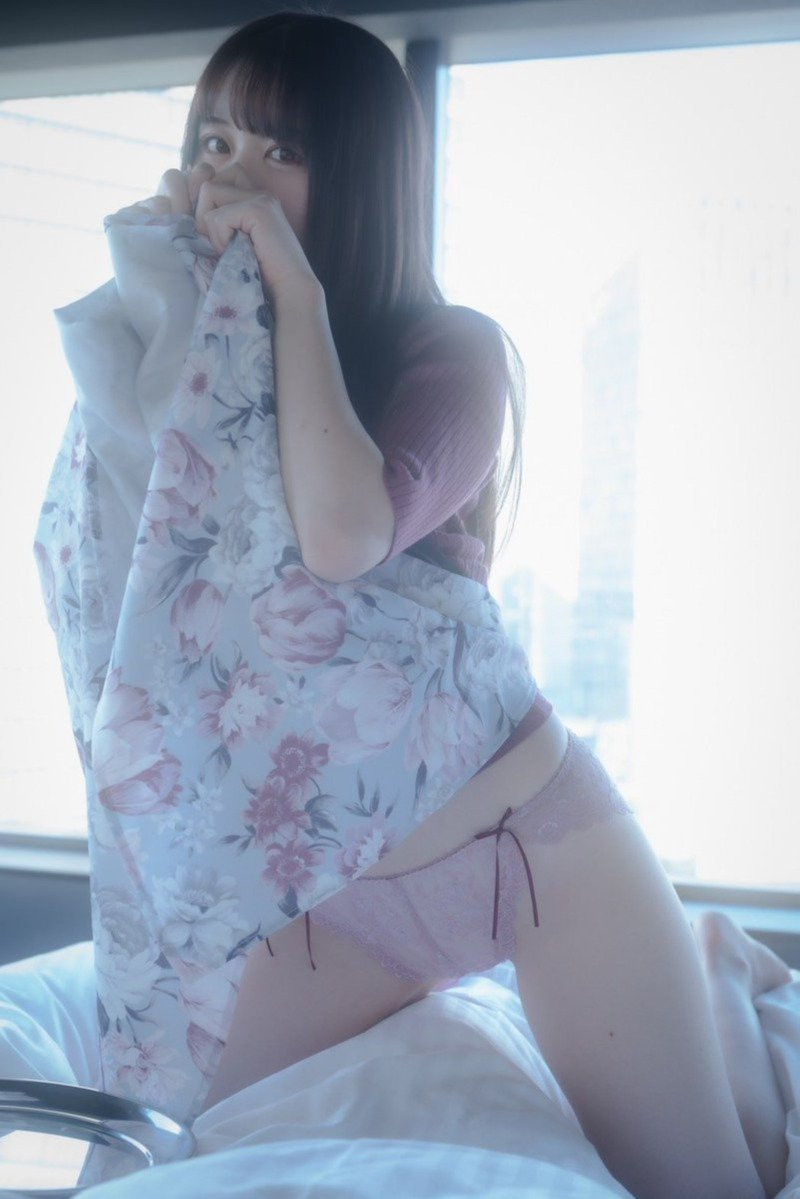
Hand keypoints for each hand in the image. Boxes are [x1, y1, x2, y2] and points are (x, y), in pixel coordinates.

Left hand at [134, 164, 317, 297]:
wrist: (288, 294)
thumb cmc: (258, 277)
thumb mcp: (231, 244)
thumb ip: (217, 223)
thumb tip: (182, 209)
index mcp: (253, 198)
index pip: (213, 180)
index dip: (204, 206)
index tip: (211, 235)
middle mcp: (258, 192)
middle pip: (208, 183)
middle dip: (204, 213)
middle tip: (219, 242)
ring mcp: (260, 198)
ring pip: (208, 192)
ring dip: (211, 225)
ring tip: (228, 247)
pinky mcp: (258, 209)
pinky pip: (217, 216)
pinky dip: (220, 238)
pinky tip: (235, 252)